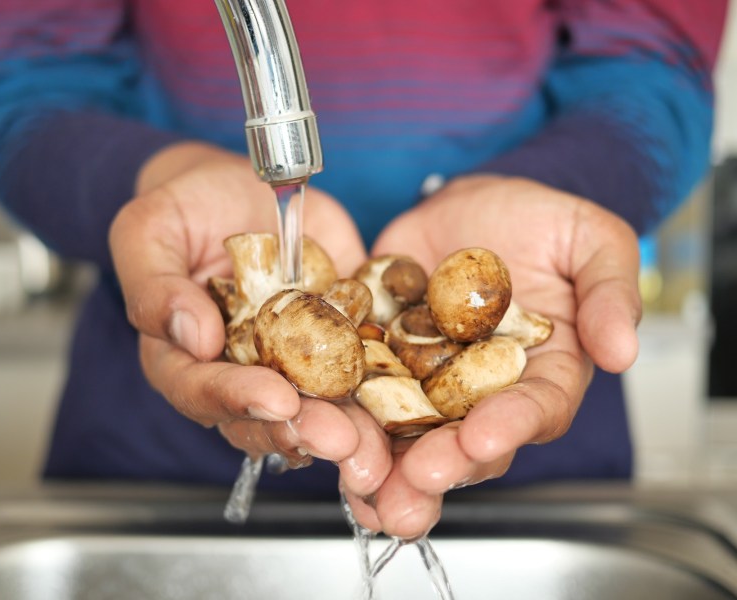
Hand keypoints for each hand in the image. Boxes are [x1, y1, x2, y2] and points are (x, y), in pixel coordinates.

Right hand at [109, 142, 368, 467]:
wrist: (241, 189)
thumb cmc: (184, 207)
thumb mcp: (149, 230)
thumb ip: (155, 284)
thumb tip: (191, 336)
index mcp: (183, 355)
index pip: (201, 390)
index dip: (237, 399)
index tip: (276, 398)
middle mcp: (240, 369)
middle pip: (264, 415)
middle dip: (302, 430)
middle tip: (339, 439)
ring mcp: (292, 359)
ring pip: (315, 408)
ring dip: (345, 429)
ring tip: (371, 440)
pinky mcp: (337, 339)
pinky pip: (360, 370)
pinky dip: (381, 391)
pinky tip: (403, 404)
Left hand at [342, 175, 640, 537]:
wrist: (471, 205)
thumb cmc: (539, 223)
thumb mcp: (591, 242)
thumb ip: (610, 292)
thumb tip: (623, 351)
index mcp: (541, 373)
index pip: (533, 411)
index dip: (511, 427)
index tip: (483, 437)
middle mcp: (481, 390)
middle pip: (464, 442)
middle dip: (439, 469)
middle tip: (412, 490)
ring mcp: (425, 379)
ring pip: (407, 435)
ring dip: (385, 468)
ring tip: (367, 493)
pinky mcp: (379, 359)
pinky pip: (357, 392)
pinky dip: (341, 418)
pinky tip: (321, 436)